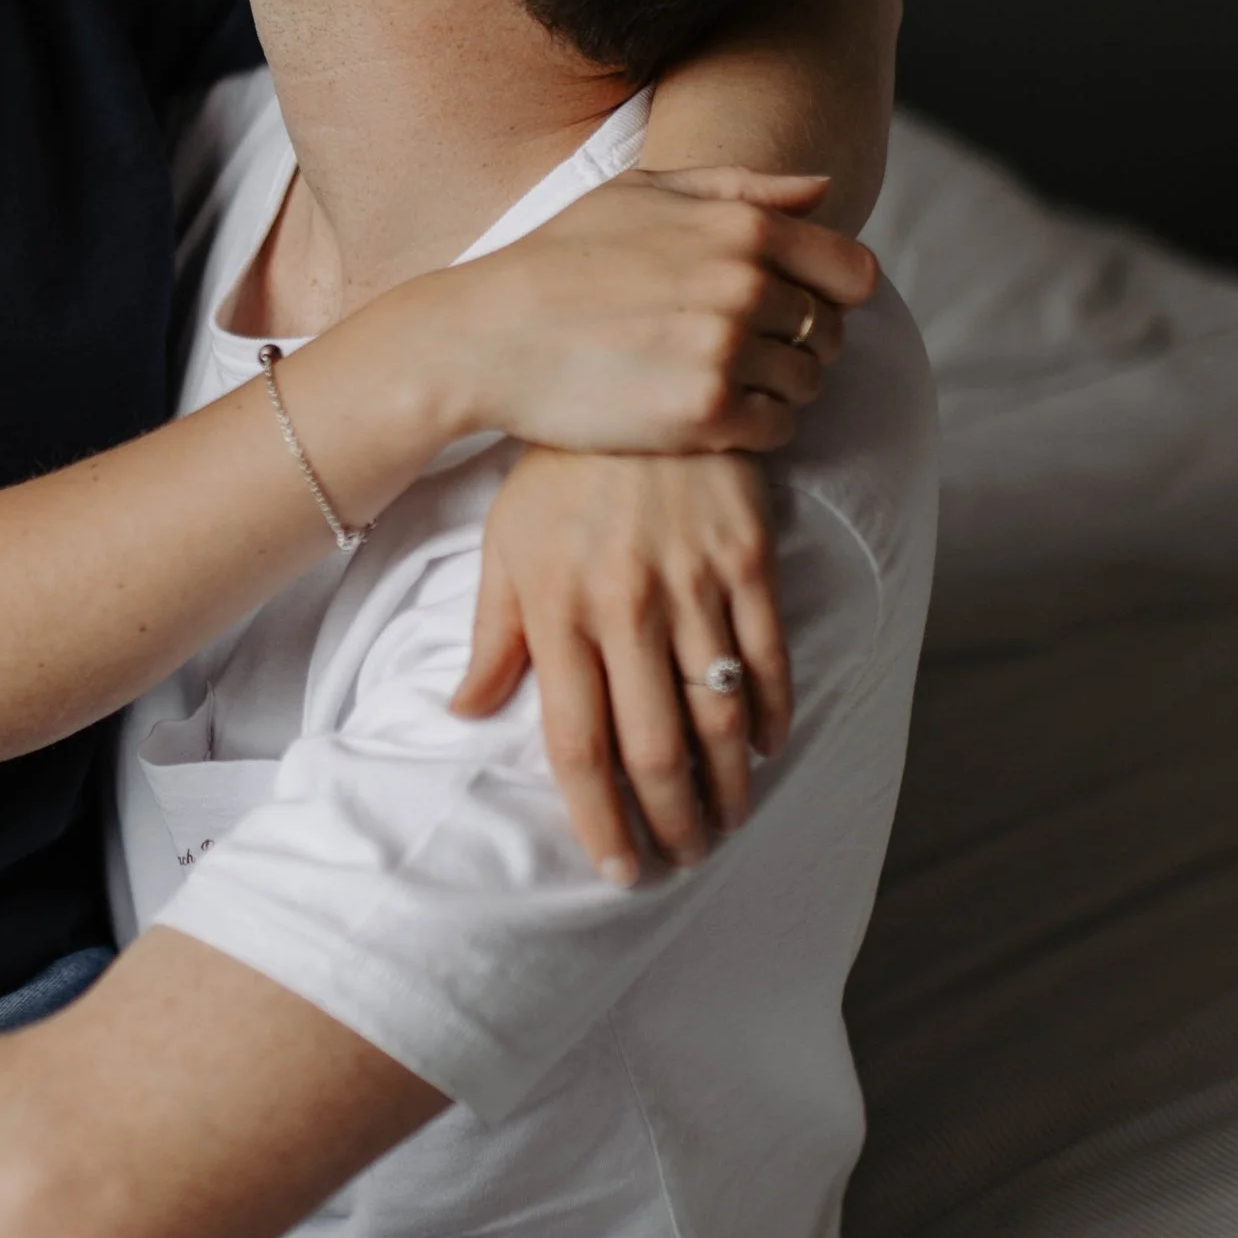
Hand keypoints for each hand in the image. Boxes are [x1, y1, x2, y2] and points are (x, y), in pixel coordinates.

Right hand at [451, 168, 875, 455]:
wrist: (488, 334)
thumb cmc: (561, 256)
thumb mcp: (643, 193)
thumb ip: (741, 186)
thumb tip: (823, 190)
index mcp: (743, 227)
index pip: (853, 272)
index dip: (831, 296)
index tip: (790, 310)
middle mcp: (746, 284)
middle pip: (829, 333)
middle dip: (794, 345)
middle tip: (733, 353)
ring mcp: (729, 350)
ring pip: (807, 384)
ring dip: (774, 389)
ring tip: (714, 381)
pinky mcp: (707, 412)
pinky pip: (777, 428)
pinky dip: (753, 428)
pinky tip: (705, 415)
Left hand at [456, 449, 787, 880]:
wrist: (630, 368)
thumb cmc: (557, 469)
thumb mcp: (508, 545)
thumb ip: (493, 636)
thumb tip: (464, 713)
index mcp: (556, 612)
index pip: (578, 746)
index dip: (599, 820)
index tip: (619, 869)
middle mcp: (624, 607)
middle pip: (652, 748)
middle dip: (671, 820)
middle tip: (683, 859)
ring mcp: (691, 581)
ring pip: (717, 713)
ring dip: (728, 783)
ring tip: (726, 822)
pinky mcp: (747, 553)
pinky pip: (767, 652)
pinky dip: (773, 710)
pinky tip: (768, 747)